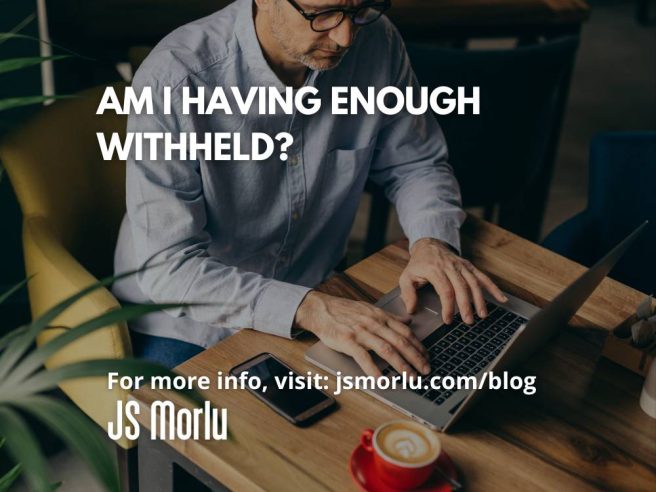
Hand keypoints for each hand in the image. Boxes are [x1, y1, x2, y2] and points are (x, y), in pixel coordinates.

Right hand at [294, 291, 429, 376]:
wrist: (321, 309)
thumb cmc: (345, 311)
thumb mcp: (371, 309)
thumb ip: (390, 317)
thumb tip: (408, 320)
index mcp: (381, 316)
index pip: (406, 332)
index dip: (419, 346)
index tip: (427, 357)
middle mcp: (374, 324)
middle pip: (401, 342)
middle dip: (416, 358)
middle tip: (425, 371)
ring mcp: (362, 333)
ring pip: (387, 350)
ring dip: (401, 365)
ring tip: (410, 377)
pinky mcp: (348, 342)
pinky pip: (364, 357)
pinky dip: (374, 369)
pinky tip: (382, 379)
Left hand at [399, 238, 507, 324]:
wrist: (429, 245)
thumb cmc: (418, 264)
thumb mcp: (406, 277)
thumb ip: (407, 293)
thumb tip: (412, 310)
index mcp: (434, 270)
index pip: (445, 290)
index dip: (448, 306)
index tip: (448, 320)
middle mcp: (450, 267)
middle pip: (462, 287)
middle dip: (467, 306)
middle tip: (469, 321)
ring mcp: (461, 266)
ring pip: (474, 283)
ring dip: (480, 300)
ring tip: (483, 315)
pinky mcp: (469, 266)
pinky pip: (483, 277)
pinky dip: (493, 288)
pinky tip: (502, 298)